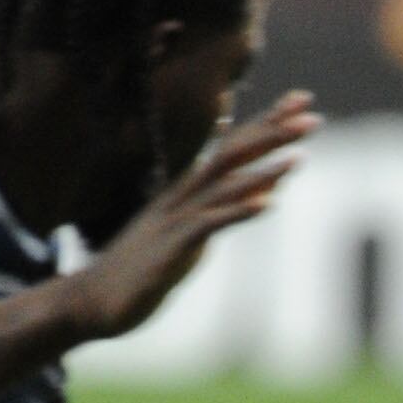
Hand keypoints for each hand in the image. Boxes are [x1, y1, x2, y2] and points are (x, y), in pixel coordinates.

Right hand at [66, 96, 319, 340]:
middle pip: (231, 156)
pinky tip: (267, 204)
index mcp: (187, 192)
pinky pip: (208, 225)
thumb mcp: (195, 235)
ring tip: (299, 155)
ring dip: (263, 169)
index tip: (301, 100)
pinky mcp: (171, 249)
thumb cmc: (144, 270)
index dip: (267, 123)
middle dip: (271, 134)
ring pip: (224, 186)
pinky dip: (237, 211)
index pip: (232, 147)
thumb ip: (228, 207)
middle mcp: (181, 197)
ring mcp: (174, 220)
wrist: (92, 301)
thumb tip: (266, 185)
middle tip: (310, 114)